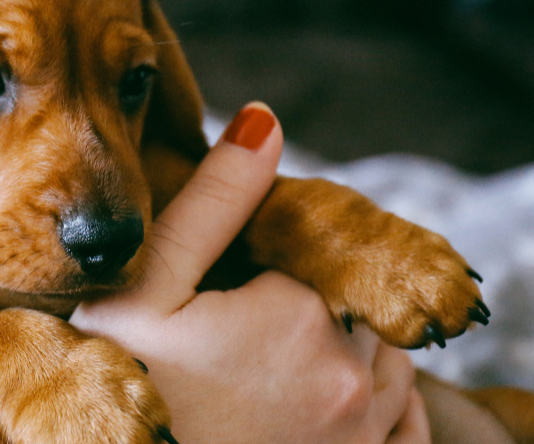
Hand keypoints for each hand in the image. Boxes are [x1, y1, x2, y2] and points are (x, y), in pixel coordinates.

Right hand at [70, 102, 429, 442]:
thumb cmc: (125, 386)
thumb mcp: (146, 288)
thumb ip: (210, 202)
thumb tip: (266, 120)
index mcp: (299, 312)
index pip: (321, 249)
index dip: (273, 263)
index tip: (226, 296)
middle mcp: (349, 372)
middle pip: (355, 302)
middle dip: (310, 304)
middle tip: (241, 335)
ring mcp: (364, 431)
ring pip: (388, 357)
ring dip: (351, 349)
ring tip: (274, 369)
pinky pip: (408, 421)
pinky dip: (387, 406)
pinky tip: (333, 404)